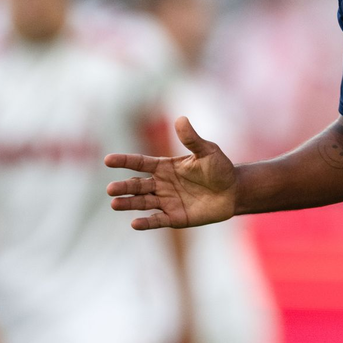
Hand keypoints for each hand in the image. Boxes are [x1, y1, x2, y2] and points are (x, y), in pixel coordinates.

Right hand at [106, 117, 237, 229]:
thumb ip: (192, 139)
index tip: (107, 160)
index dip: (124, 161)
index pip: (140, 163)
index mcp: (165, 166)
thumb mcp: (207, 151)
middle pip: (137, 185)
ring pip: (143, 203)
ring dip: (129, 204)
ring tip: (114, 204)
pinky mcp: (175, 217)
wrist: (234, 191)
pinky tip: (134, 223)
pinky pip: (158, 220)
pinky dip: (147, 222)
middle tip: (110, 189)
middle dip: (123, 187)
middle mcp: (162, 184)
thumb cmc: (220, 168)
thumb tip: (180, 119)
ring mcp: (167, 201)